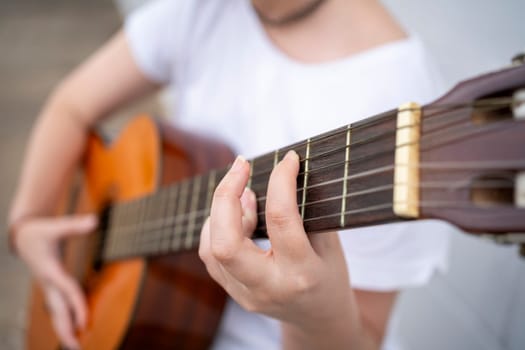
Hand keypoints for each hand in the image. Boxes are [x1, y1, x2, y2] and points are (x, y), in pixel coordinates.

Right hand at [14, 214, 96, 349]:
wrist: (21, 236)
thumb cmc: (40, 231)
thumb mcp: (55, 226)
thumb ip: (74, 225)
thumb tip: (95, 220)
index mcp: (51, 270)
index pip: (67, 291)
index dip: (77, 306)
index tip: (85, 322)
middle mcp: (49, 283)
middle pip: (58, 311)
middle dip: (66, 330)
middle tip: (76, 348)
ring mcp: (48, 287)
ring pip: (56, 313)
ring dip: (65, 330)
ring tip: (75, 347)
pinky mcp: (50, 288)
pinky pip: (58, 308)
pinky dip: (64, 321)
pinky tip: (73, 331)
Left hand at [199, 152, 356, 332]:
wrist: (320, 320)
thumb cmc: (330, 277)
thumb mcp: (331, 245)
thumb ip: (307, 214)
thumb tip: (280, 175)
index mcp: (302, 274)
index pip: (281, 220)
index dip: (281, 181)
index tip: (288, 159)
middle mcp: (269, 288)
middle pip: (226, 243)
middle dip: (226, 196)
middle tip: (241, 166)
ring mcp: (246, 295)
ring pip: (212, 248)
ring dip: (221, 210)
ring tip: (244, 193)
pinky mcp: (234, 294)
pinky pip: (211, 255)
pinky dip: (217, 226)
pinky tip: (237, 213)